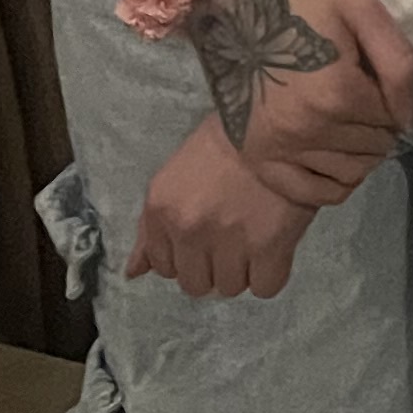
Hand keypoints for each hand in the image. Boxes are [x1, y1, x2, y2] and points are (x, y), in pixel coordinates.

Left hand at [128, 117, 314, 299]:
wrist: (278, 125)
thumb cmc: (227, 141)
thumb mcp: (175, 176)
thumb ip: (151, 226)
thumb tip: (134, 272)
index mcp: (161, 209)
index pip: (164, 267)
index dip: (186, 255)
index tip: (204, 237)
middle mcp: (188, 230)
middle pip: (195, 284)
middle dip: (213, 267)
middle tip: (232, 238)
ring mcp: (228, 241)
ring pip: (230, 287)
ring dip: (244, 269)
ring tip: (255, 237)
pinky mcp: (269, 247)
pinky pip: (266, 287)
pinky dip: (271, 273)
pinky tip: (274, 248)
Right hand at [184, 0, 412, 208]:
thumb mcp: (362, 9)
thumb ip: (399, 64)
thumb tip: (407, 120)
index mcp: (336, 93)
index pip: (392, 119)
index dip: (391, 98)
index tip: (371, 77)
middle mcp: (307, 130)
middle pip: (375, 147)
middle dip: (378, 124)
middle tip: (359, 96)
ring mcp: (278, 148)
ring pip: (352, 173)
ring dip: (361, 151)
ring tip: (347, 120)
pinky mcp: (258, 158)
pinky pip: (316, 194)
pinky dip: (336, 180)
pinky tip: (332, 152)